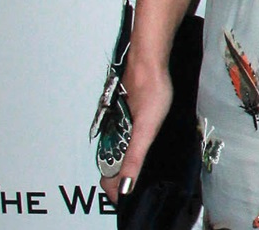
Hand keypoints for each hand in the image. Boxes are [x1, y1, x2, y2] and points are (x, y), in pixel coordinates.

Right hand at [97, 58, 171, 203]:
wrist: (149, 60)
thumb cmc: (150, 91)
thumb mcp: (146, 129)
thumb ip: (135, 157)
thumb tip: (126, 187)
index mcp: (113, 138)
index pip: (107, 174)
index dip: (115, 188)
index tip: (125, 198)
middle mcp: (112, 130)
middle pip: (110, 162)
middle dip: (117, 179)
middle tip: (131, 188)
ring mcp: (119, 118)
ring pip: (116, 147)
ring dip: (122, 163)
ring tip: (136, 171)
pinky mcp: (127, 109)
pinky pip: (124, 133)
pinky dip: (128, 146)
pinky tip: (139, 141)